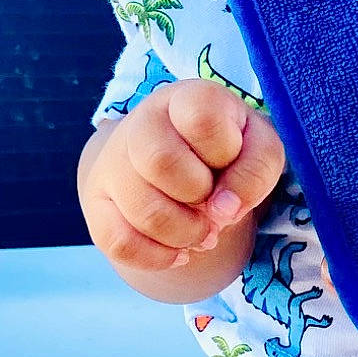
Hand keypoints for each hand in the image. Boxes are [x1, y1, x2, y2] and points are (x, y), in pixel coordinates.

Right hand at [79, 83, 284, 283]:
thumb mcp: (259, 148)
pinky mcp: (97, 203)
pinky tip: (179, 252)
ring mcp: (113, 163)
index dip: (225, 153)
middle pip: (160, 163)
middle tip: (214, 205)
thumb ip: (256, 170)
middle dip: (200, 197)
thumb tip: (223, 210)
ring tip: (202, 232)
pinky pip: (118, 244)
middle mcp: (141, 123)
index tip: (229, 164)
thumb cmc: (228, 151)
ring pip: (143, 212)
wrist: (180, 159)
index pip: (201, 118)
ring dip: (186, 235)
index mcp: (186, 98)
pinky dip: (157, 258)